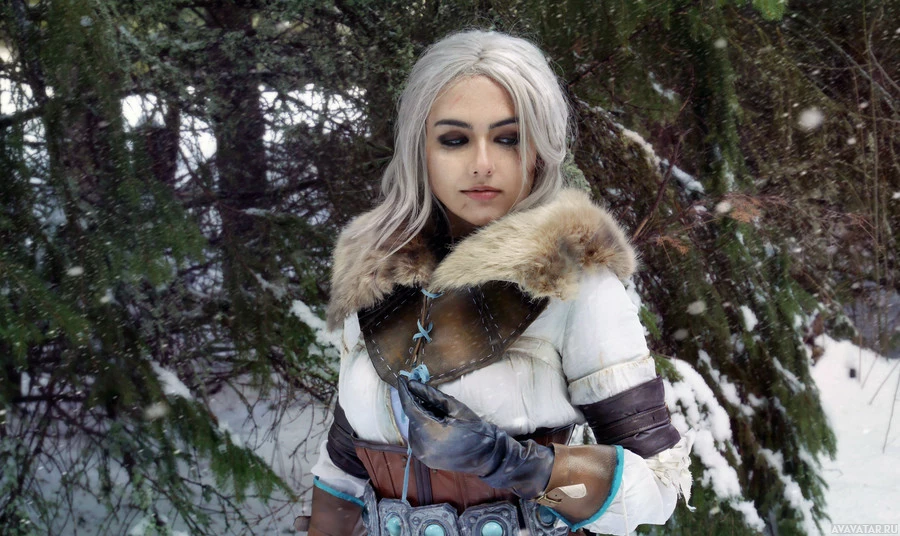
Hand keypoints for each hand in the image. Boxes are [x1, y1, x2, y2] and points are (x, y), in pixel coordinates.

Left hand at [397, 378, 553, 497]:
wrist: (486, 456)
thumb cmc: (474, 429)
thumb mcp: (455, 408)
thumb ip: (431, 395)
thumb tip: (412, 383)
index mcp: (429, 432)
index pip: (409, 407)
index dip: (403, 391)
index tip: (401, 378)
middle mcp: (421, 446)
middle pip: (411, 417)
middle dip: (415, 403)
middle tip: (423, 391)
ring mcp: (421, 455)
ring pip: (412, 427)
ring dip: (419, 415)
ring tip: (434, 409)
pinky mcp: (424, 459)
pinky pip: (417, 437)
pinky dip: (421, 427)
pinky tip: (434, 421)